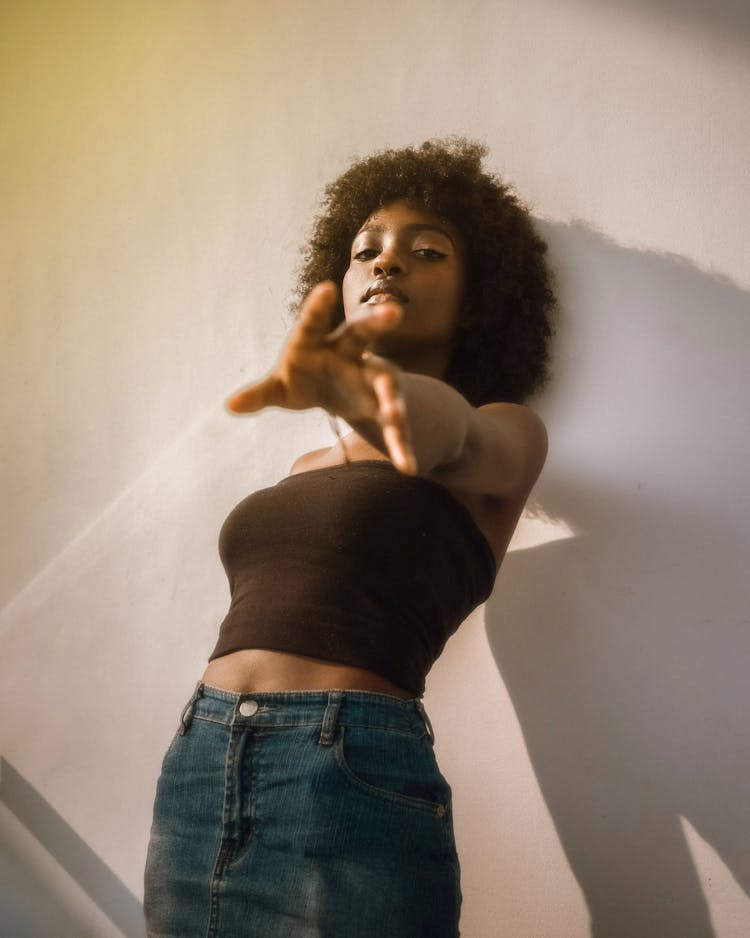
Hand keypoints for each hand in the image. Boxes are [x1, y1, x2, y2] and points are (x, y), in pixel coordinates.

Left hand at [225, 282, 416, 472]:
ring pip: (385, 383)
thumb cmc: (305, 378)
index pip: (314, 323)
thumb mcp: (282, 387)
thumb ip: (260, 394)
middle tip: (392, 312)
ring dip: (390, 398)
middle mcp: (352, 353)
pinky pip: (396, 427)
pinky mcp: (385, 406)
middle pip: (363, 334)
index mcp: (319, 342)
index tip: (325, 289)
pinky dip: (401, 447)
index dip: (317, 308)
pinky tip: (408, 468)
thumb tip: (229, 405)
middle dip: (376, 323)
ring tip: (393, 413)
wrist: (340, 389)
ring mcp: (373, 378)